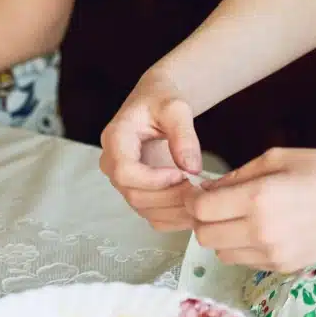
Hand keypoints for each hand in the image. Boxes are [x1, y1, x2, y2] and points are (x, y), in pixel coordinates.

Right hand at [99, 72, 203, 230]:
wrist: (156, 103)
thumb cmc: (162, 100)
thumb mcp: (176, 107)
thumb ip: (183, 134)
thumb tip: (191, 168)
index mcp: (115, 138)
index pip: (125, 171)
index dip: (153, 179)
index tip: (182, 173)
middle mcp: (113, 163)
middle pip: (135, 194)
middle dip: (170, 196)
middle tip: (199, 188)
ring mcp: (124, 181)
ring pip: (144, 209)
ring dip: (175, 210)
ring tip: (202, 197)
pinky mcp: (137, 192)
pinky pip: (152, 215)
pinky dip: (174, 217)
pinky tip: (196, 207)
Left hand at [188, 147, 315, 272]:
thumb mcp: (276, 158)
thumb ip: (237, 175)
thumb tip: (207, 189)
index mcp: (259, 197)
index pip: (202, 209)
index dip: (193, 200)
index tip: (198, 192)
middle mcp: (262, 231)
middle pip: (205, 236)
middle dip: (203, 219)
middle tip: (216, 205)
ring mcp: (274, 254)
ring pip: (222, 253)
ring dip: (222, 236)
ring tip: (240, 218)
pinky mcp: (285, 267)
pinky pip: (245, 262)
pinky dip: (243, 248)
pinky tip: (261, 229)